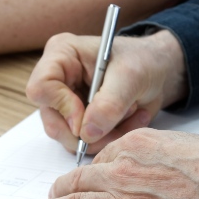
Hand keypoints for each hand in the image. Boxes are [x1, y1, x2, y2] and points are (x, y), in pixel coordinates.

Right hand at [25, 30, 187, 154]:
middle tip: (117, 125)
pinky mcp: (78, 121)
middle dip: (87, 132)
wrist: (157, 70)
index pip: (41, 87)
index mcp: (62, 55)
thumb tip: (87, 133)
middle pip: (51, 120)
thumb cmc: (142, 61)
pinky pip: (85, 143)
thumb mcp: (131, 77)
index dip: (63, 107)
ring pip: (69, 137)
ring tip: (130, 115)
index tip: (89, 120)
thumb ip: (109, 104)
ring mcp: (65, 102)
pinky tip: (128, 122)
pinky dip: (109, 139)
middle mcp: (57, 79)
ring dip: (104, 136)